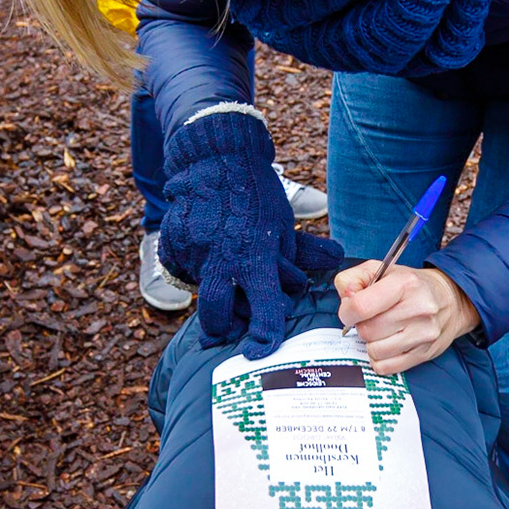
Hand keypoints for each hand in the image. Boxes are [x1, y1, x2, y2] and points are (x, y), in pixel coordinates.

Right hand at [159, 108, 342, 359]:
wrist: (217, 159)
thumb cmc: (256, 193)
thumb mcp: (283, 223)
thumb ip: (301, 251)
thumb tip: (335, 260)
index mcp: (254, 257)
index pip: (263, 309)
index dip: (264, 336)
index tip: (261, 350)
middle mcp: (220, 259)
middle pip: (217, 314)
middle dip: (223, 327)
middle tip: (228, 328)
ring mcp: (193, 253)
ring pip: (199, 291)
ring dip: (212, 293)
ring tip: (221, 279)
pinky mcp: (173, 245)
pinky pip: (183, 269)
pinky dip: (195, 268)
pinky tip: (207, 252)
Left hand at [334, 261, 479, 373]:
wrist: (451, 300)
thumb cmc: (411, 286)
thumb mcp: (381, 270)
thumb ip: (353, 279)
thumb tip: (345, 297)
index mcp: (405, 284)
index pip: (361, 306)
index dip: (347, 312)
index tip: (350, 311)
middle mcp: (418, 309)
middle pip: (367, 331)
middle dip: (362, 326)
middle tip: (372, 318)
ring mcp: (423, 334)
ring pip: (375, 351)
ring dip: (372, 343)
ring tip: (383, 330)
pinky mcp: (424, 354)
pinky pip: (385, 367)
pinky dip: (380, 359)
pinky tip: (388, 344)